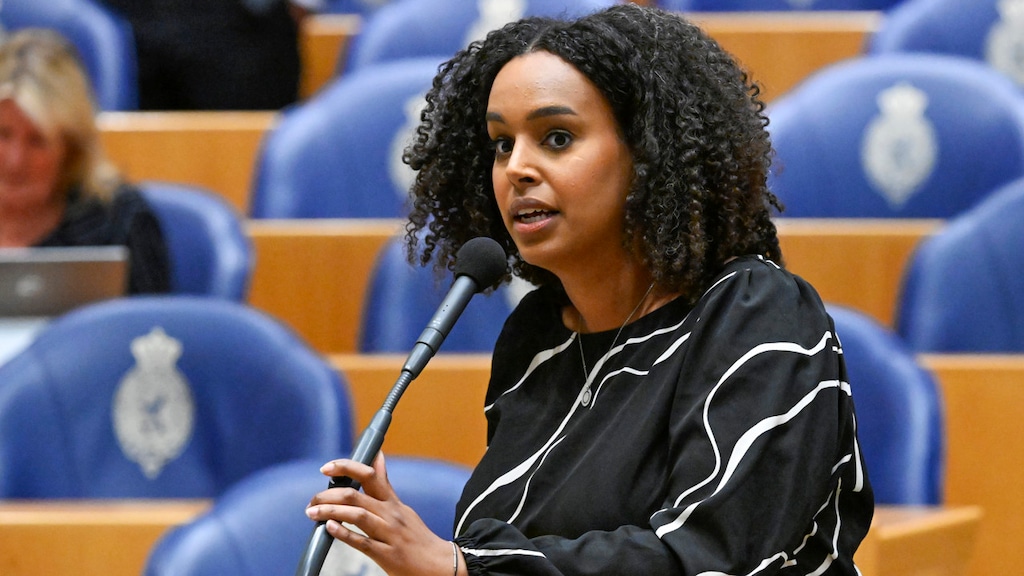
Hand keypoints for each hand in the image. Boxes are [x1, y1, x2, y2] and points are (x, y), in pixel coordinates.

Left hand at [306, 452, 460, 575]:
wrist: (440, 564)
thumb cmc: (417, 536)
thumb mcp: (402, 507)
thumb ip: (386, 485)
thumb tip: (378, 456)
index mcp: (392, 502)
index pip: (370, 475)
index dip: (347, 467)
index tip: (327, 468)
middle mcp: (391, 514)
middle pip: (357, 495)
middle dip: (329, 494)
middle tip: (312, 500)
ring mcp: (390, 534)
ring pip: (358, 515)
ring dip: (331, 511)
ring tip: (313, 512)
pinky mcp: (388, 555)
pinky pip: (363, 542)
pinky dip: (344, 534)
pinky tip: (330, 528)